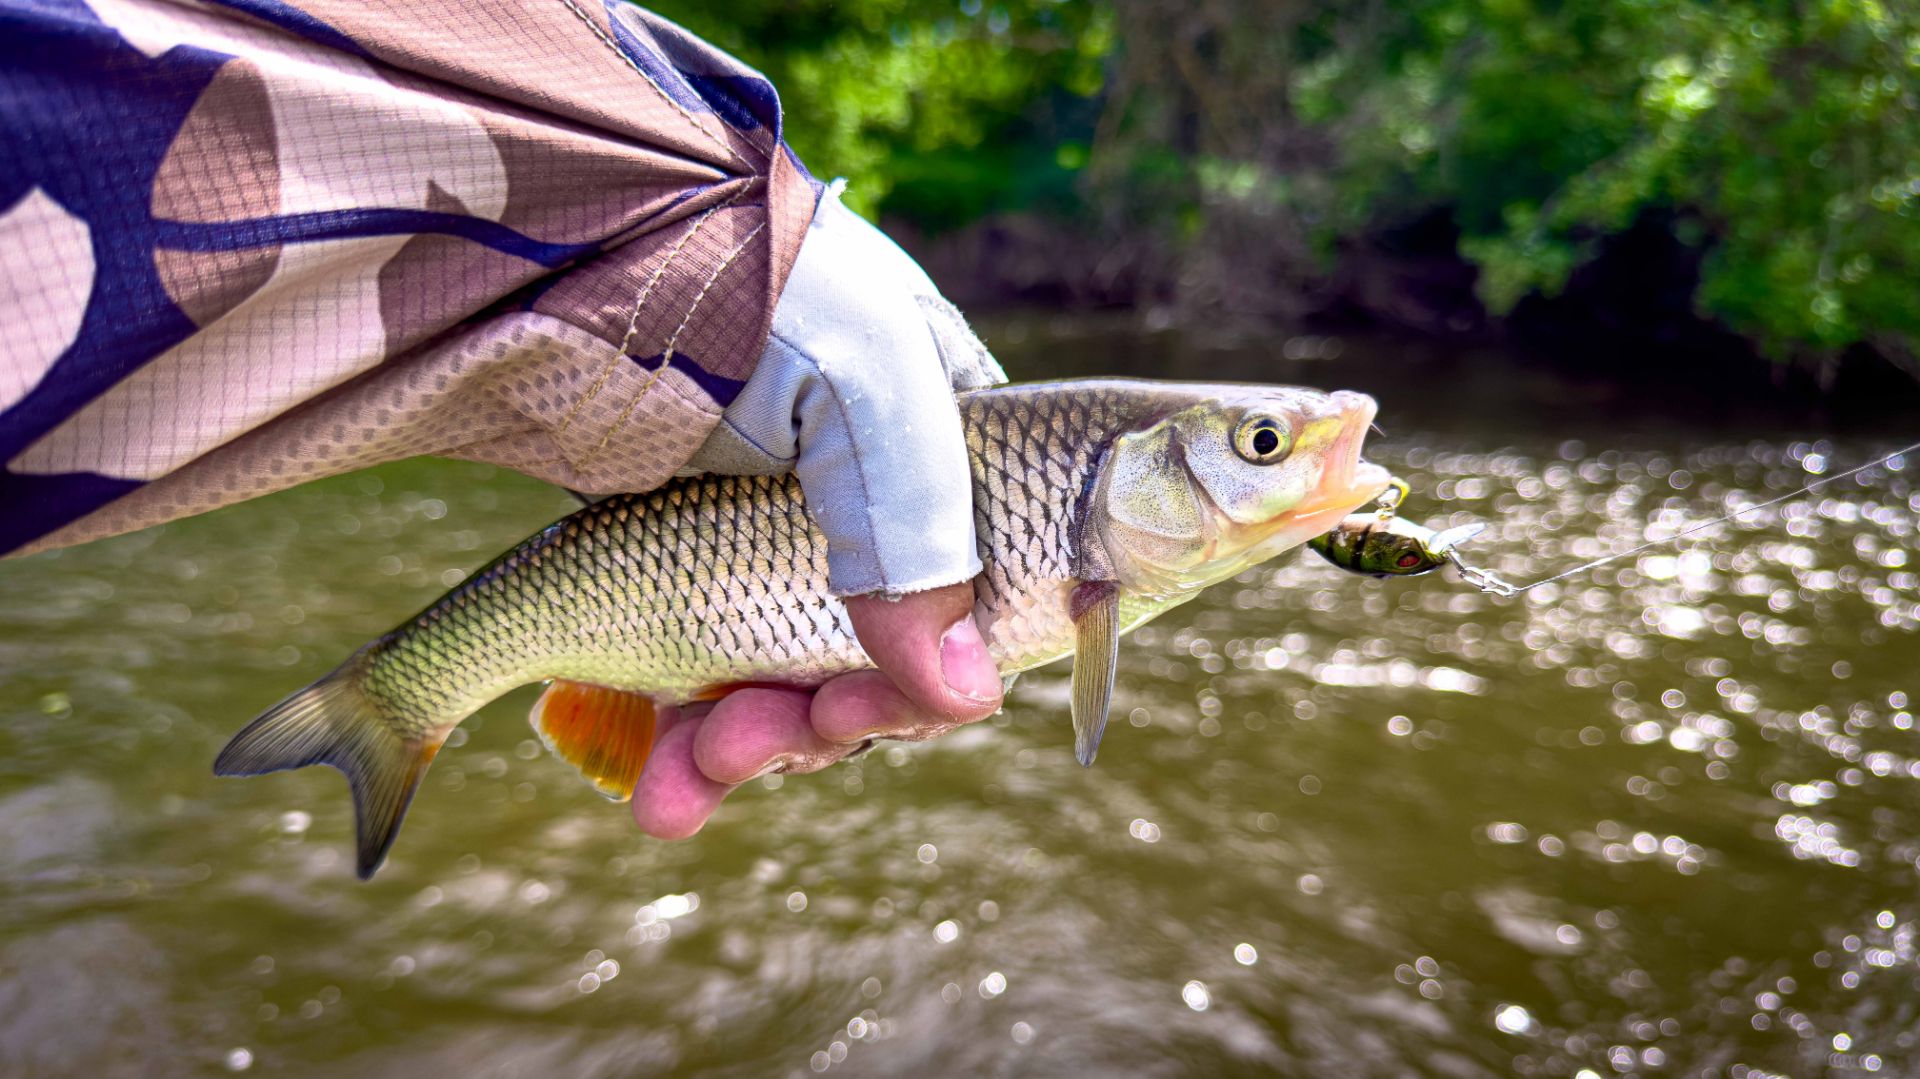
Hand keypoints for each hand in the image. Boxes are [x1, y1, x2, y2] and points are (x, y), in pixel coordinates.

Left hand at [629, 183, 1006, 837]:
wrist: (573, 246)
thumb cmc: (750, 285)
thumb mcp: (868, 386)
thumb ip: (919, 534)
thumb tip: (966, 696)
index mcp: (947, 467)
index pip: (987, 606)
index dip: (948, 677)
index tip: (903, 707)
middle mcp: (863, 522)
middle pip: (884, 671)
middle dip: (833, 720)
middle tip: (782, 731)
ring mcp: (763, 557)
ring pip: (788, 699)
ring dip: (755, 752)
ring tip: (689, 779)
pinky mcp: (668, 586)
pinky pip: (696, 700)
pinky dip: (683, 758)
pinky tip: (662, 801)